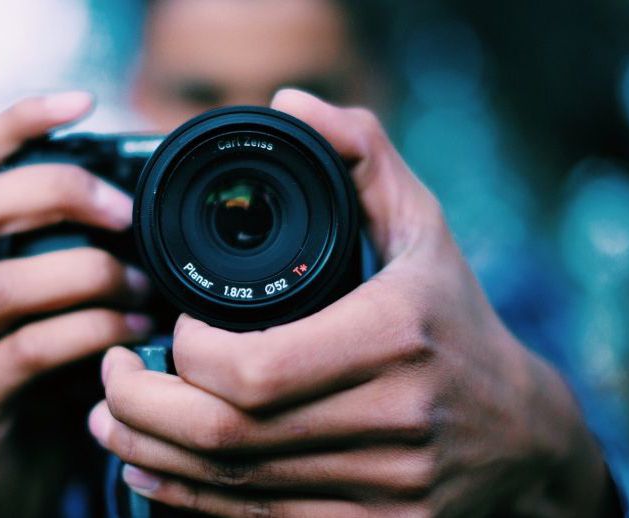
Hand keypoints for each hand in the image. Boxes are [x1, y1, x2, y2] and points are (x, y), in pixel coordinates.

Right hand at [0, 92, 151, 516]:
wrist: (6, 483)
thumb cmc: (42, 385)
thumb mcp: (47, 310)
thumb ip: (66, 260)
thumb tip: (146, 211)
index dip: (18, 123)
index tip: (82, 101)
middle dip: (60, 192)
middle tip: (126, 212)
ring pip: (8, 282)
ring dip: (90, 275)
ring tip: (142, 285)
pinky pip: (30, 350)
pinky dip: (91, 333)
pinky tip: (133, 336)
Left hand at [89, 90, 617, 516]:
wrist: (519, 436)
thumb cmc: (456, 322)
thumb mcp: (423, 230)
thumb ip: (361, 157)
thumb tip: (292, 104)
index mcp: (394, 339)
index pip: (252, 368)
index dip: (184, 354)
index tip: (169, 328)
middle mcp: (389, 420)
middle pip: (226, 435)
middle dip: (142, 407)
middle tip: (109, 374)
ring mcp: (380, 487)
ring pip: (230, 486)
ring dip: (148, 454)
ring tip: (109, 419)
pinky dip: (186, 499)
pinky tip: (149, 470)